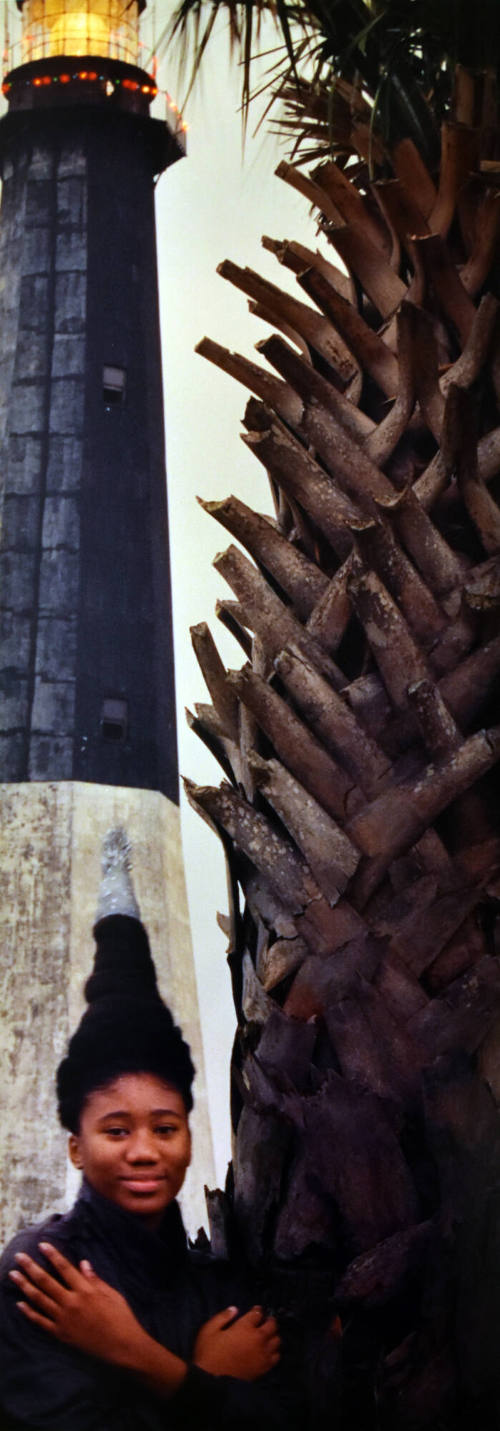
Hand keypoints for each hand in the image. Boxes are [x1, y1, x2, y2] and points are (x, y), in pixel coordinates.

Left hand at [9, 1242, 148, 1367]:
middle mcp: (72, 1303)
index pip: (65, 1268)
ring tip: (13, 1275)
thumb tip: (82, 1263)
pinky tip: (19, 1304)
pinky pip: (41, 1322)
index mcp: (85, 1290)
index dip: (52, 1255)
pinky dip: (29, 1313)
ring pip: (40, 1299)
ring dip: (25, 1286)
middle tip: (19, 1256)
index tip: (42, 1244)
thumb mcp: (112, 1294)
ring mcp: (64, 1320)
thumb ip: (95, 1279)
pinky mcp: (61, 1334)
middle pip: (46, 1281)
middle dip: (31, 1267)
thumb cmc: (121, 1317)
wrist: (122, 1346)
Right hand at [193, 1305, 280, 1379]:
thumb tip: (234, 1309)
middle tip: (265, 1321)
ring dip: (273, 1335)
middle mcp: (257, 1339)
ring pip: (277, 1341)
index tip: (256, 1310)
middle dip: (269, 1320)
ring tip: (268, 1336)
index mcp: (245, 1327)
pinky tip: (268, 1351)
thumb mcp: (209, 1330)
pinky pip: (276, 1357)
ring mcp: (262, 1354)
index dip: (257, 1310)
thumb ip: (223, 1317)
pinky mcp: (263, 1368)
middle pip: (272, 1325)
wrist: (211, 1381)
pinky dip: (274, 1351)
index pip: (258, 1314)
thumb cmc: (208, 1353)